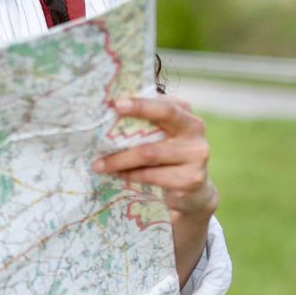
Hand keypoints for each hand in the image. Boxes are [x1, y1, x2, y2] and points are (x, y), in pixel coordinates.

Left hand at [92, 96, 218, 220]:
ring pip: (150, 152)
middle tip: (107, 120)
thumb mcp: (160, 137)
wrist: (192, 192)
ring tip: (99, 164)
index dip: (141, 102)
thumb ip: (144, 124)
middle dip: (135, 115)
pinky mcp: (191, 178)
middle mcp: (195, 129)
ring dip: (120, 159)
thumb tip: (109, 114)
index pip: (163, 102)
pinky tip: (117, 176)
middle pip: (165, 115)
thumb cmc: (167, 158)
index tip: (116, 103)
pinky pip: (153, 175)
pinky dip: (131, 175)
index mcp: (185, 113)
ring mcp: (196, 154)